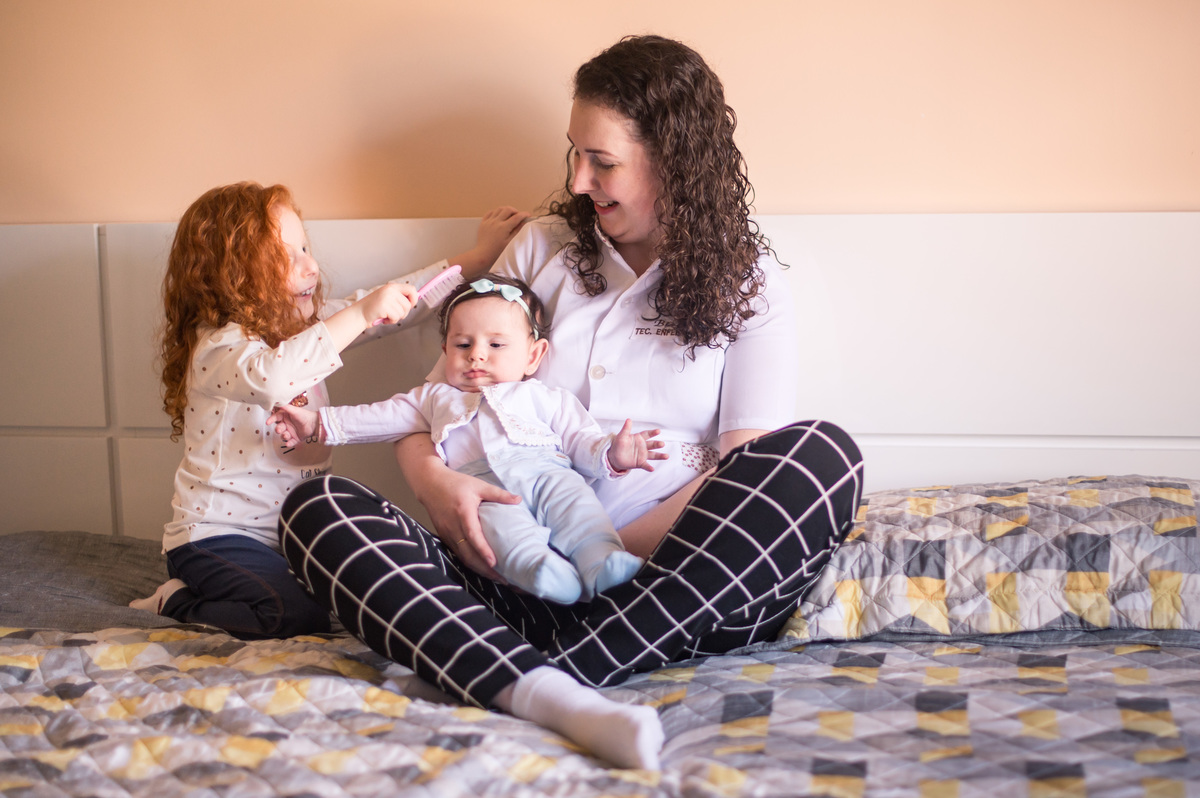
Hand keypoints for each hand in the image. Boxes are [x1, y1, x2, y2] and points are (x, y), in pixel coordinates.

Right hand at [267, 404, 319, 447]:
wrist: (315, 423)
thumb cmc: (305, 415)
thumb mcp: (294, 410)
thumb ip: (286, 407)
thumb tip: (277, 402)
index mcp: (285, 417)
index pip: (276, 418)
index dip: (271, 419)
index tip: (268, 422)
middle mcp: (287, 424)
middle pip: (279, 428)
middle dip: (278, 429)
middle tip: (280, 430)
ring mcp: (291, 432)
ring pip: (283, 436)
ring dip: (284, 436)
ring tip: (287, 436)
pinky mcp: (295, 438)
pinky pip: (290, 442)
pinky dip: (289, 443)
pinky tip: (289, 443)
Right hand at [360, 282, 417, 327]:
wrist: (359, 314)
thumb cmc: (374, 309)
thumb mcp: (388, 298)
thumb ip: (399, 297)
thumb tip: (418, 296)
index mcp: (392, 287)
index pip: (411, 289)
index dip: (414, 298)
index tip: (411, 305)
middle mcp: (390, 290)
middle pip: (408, 304)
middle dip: (403, 313)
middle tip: (393, 314)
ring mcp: (387, 297)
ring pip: (403, 312)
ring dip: (395, 318)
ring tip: (385, 316)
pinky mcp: (384, 306)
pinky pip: (396, 317)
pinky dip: (390, 321)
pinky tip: (382, 318)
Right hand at [394, 435, 521, 579]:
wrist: (429, 484)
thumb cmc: (456, 483)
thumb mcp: (478, 485)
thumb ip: (498, 494)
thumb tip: (518, 500)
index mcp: (463, 512)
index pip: (473, 535)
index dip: (483, 550)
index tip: (494, 563)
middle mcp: (453, 526)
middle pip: (467, 553)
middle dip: (484, 569)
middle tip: (503, 578)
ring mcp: (446, 533)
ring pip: (462, 557)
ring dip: (478, 569)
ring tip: (496, 577)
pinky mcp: (444, 536)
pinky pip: (457, 554)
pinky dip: (469, 563)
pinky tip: (481, 568)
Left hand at [453, 206, 530, 277]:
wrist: (483, 255)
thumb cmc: (497, 251)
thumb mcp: (510, 242)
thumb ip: (517, 231)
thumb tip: (523, 223)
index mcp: (504, 227)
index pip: (517, 217)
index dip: (524, 214)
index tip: (528, 215)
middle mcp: (496, 222)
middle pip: (508, 209)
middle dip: (515, 211)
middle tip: (518, 216)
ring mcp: (489, 221)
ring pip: (499, 209)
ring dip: (506, 210)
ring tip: (509, 215)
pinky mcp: (483, 223)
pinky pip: (490, 212)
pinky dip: (496, 212)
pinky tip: (499, 216)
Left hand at [607, 419, 667, 472]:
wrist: (615, 457)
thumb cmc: (618, 445)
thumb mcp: (621, 436)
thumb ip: (626, 429)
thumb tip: (629, 420)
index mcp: (639, 438)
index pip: (647, 434)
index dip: (653, 433)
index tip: (658, 431)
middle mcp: (643, 446)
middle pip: (652, 444)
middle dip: (657, 444)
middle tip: (662, 444)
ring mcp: (642, 455)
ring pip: (653, 455)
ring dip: (660, 456)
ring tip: (666, 456)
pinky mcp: (640, 463)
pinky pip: (645, 465)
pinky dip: (649, 467)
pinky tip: (652, 469)